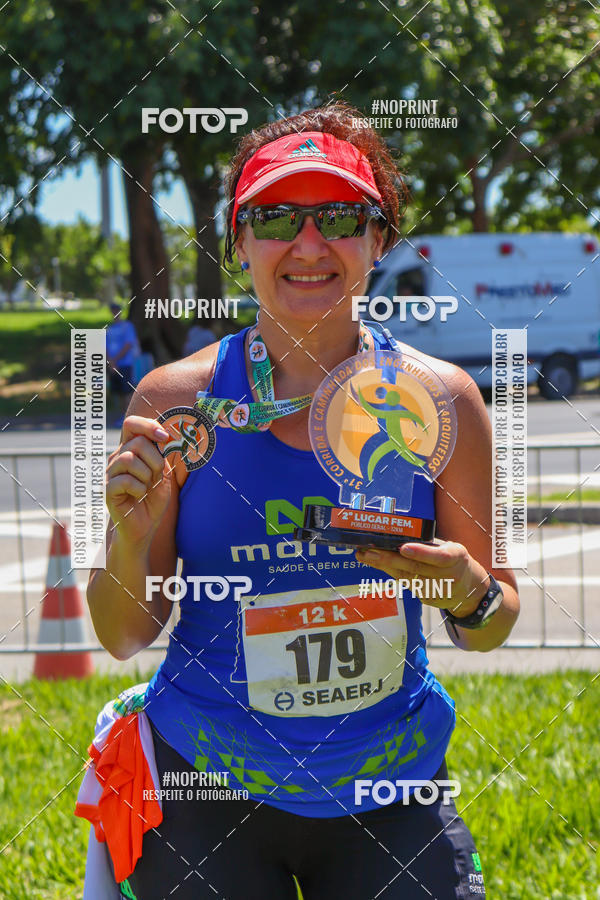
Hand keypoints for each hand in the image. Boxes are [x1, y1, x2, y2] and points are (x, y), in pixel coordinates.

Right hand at [105, 415, 171, 549]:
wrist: (144, 526)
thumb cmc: (152, 499)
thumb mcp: (163, 473)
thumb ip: (161, 454)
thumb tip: (165, 436)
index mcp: (130, 450)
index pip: (132, 424)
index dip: (148, 425)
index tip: (165, 437)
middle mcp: (117, 458)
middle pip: (137, 442)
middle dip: (155, 460)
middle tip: (155, 477)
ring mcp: (110, 473)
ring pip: (129, 459)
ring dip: (146, 475)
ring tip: (147, 487)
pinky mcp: (107, 490)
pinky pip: (125, 480)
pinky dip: (139, 489)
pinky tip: (139, 496)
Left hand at [355, 540, 488, 615]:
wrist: (469, 589)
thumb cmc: (455, 561)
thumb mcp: (451, 548)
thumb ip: (431, 545)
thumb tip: (398, 536)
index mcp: (456, 557)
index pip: (438, 556)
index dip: (421, 553)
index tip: (403, 548)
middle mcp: (447, 575)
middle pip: (415, 568)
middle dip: (388, 559)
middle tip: (368, 551)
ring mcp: (437, 590)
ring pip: (406, 577)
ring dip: (383, 566)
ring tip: (365, 556)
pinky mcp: (428, 599)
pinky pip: (407, 584)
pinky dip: (391, 573)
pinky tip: (377, 564)